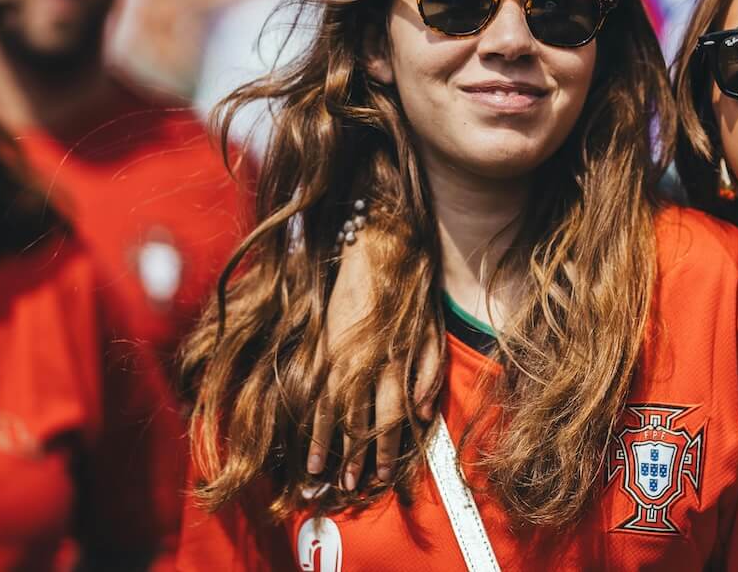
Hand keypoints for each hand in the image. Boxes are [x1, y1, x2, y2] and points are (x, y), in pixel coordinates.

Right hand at [307, 239, 442, 487]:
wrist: (377, 252)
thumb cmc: (410, 294)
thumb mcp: (431, 332)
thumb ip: (428, 374)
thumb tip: (421, 414)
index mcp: (397, 362)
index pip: (391, 415)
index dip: (386, 447)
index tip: (382, 473)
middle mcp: (366, 364)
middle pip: (360, 419)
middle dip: (357, 454)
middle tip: (352, 484)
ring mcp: (340, 355)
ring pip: (332, 409)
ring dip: (327, 444)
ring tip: (321, 473)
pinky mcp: (322, 345)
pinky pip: (314, 389)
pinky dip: (309, 415)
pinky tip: (306, 435)